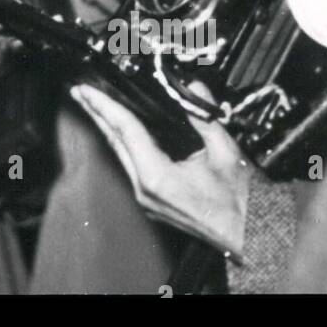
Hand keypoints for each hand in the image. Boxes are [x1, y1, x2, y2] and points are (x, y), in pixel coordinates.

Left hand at [71, 81, 252, 257]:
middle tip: (81, 92)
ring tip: (94, 106)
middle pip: (115, 142)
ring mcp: (146, 198)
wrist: (246, 237)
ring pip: (120, 154)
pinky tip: (119, 132)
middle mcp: (145, 189)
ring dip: (107, 128)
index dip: (105, 106)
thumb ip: (205, 118)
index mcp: (157, 177)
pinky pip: (130, 165)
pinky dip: (123, 143)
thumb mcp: (224, 153)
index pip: (125, 131)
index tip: (87, 90)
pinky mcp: (151, 201)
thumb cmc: (238, 204)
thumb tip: (194, 89)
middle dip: (96, 114)